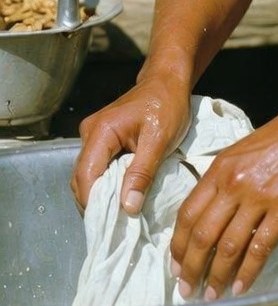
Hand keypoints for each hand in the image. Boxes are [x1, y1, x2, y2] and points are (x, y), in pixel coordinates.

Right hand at [70, 71, 191, 214]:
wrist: (168, 79)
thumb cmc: (167, 104)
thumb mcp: (159, 140)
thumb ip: (142, 172)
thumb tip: (127, 208)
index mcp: (101, 131)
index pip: (86, 177)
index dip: (94, 204)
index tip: (110, 226)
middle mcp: (90, 133)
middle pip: (82, 179)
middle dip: (96, 204)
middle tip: (116, 226)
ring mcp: (94, 136)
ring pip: (88, 175)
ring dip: (101, 196)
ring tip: (119, 216)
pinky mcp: (102, 139)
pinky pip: (98, 168)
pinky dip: (106, 184)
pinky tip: (121, 197)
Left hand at [169, 97, 277, 300]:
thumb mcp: (246, 150)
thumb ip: (228, 178)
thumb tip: (215, 211)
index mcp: (221, 167)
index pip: (187, 213)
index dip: (178, 244)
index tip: (176, 264)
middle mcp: (234, 182)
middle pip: (202, 234)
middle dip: (191, 267)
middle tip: (187, 288)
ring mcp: (259, 196)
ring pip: (228, 246)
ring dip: (217, 276)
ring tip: (213, 294)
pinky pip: (260, 247)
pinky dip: (249, 272)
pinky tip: (242, 286)